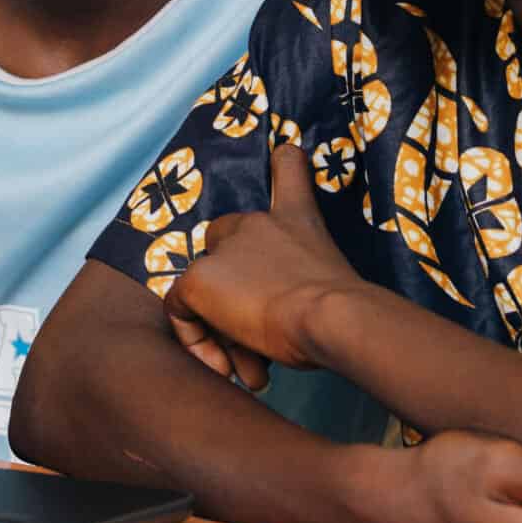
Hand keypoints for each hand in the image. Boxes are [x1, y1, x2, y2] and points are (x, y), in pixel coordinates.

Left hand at [165, 143, 359, 386]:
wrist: (331, 315)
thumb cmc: (342, 309)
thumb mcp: (335, 280)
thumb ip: (309, 280)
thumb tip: (292, 310)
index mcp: (294, 216)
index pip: (287, 166)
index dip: (283, 163)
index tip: (284, 153)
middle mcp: (253, 221)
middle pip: (224, 248)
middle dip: (234, 294)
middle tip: (259, 342)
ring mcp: (221, 248)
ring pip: (205, 288)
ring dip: (224, 330)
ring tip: (251, 369)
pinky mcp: (198, 278)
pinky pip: (180, 310)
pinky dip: (195, 340)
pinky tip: (223, 366)